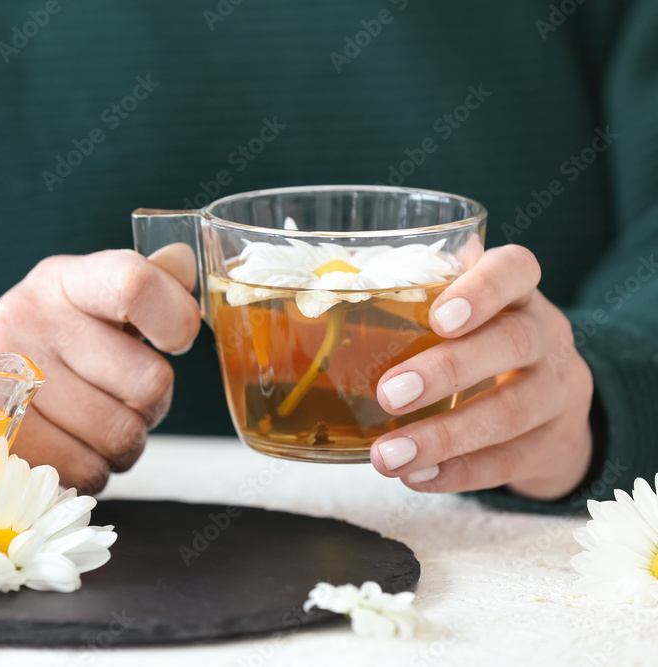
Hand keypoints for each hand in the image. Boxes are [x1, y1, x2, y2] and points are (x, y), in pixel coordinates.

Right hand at [0, 245, 199, 493]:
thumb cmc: (51, 347)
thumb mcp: (94, 305)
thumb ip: (150, 285)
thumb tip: (183, 260)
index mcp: (64, 280)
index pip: (135, 285)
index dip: (175, 319)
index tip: (176, 340)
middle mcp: (28, 318)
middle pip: (148, 381)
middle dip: (151, 406)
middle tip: (121, 399)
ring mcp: (4, 376)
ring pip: (121, 436)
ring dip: (122, 445)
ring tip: (92, 427)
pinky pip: (85, 470)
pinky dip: (89, 471)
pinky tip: (68, 449)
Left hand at [369, 245, 593, 499]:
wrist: (551, 408)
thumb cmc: (479, 346)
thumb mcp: (461, 317)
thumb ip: (410, 307)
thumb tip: (311, 309)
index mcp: (517, 291)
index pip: (515, 270)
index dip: (482, 290)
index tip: (438, 317)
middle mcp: (546, 333)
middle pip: (511, 343)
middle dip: (446, 371)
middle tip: (388, 394)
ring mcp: (559, 390)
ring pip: (511, 412)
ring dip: (443, 437)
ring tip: (387, 456)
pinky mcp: (555, 442)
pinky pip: (510, 460)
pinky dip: (459, 472)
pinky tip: (417, 477)